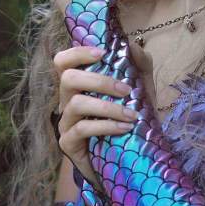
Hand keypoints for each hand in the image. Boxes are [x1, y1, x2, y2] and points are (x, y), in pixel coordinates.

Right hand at [53, 44, 138, 182]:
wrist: (128, 159)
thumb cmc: (129, 119)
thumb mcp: (141, 89)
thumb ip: (139, 65)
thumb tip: (131, 45)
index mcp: (79, 85)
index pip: (63, 61)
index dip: (77, 52)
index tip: (102, 53)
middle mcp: (67, 100)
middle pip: (68, 78)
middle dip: (99, 81)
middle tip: (126, 90)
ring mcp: (65, 122)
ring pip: (76, 104)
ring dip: (107, 107)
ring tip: (131, 115)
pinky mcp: (68, 143)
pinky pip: (82, 129)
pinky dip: (106, 126)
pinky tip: (124, 129)